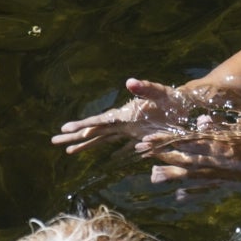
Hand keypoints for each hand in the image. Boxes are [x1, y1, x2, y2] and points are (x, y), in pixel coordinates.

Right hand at [52, 78, 202, 154]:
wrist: (186, 103)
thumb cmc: (173, 98)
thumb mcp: (160, 92)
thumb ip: (145, 87)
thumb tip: (130, 81)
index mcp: (125, 114)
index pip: (99, 121)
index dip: (81, 125)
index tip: (65, 129)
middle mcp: (123, 122)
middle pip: (94, 131)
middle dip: (74, 137)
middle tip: (54, 141)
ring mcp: (130, 129)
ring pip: (103, 139)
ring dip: (86, 145)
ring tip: (68, 152)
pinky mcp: (140, 135)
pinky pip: (122, 147)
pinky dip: (112, 152)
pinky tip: (106, 159)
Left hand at [136, 120, 240, 182]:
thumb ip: (221, 126)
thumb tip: (202, 123)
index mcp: (220, 143)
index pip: (185, 140)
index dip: (165, 140)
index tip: (146, 139)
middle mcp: (219, 160)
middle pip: (184, 157)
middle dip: (162, 155)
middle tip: (140, 153)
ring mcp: (224, 173)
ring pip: (193, 175)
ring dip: (173, 174)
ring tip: (153, 176)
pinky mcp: (230, 181)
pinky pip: (209, 189)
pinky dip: (194, 192)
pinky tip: (180, 196)